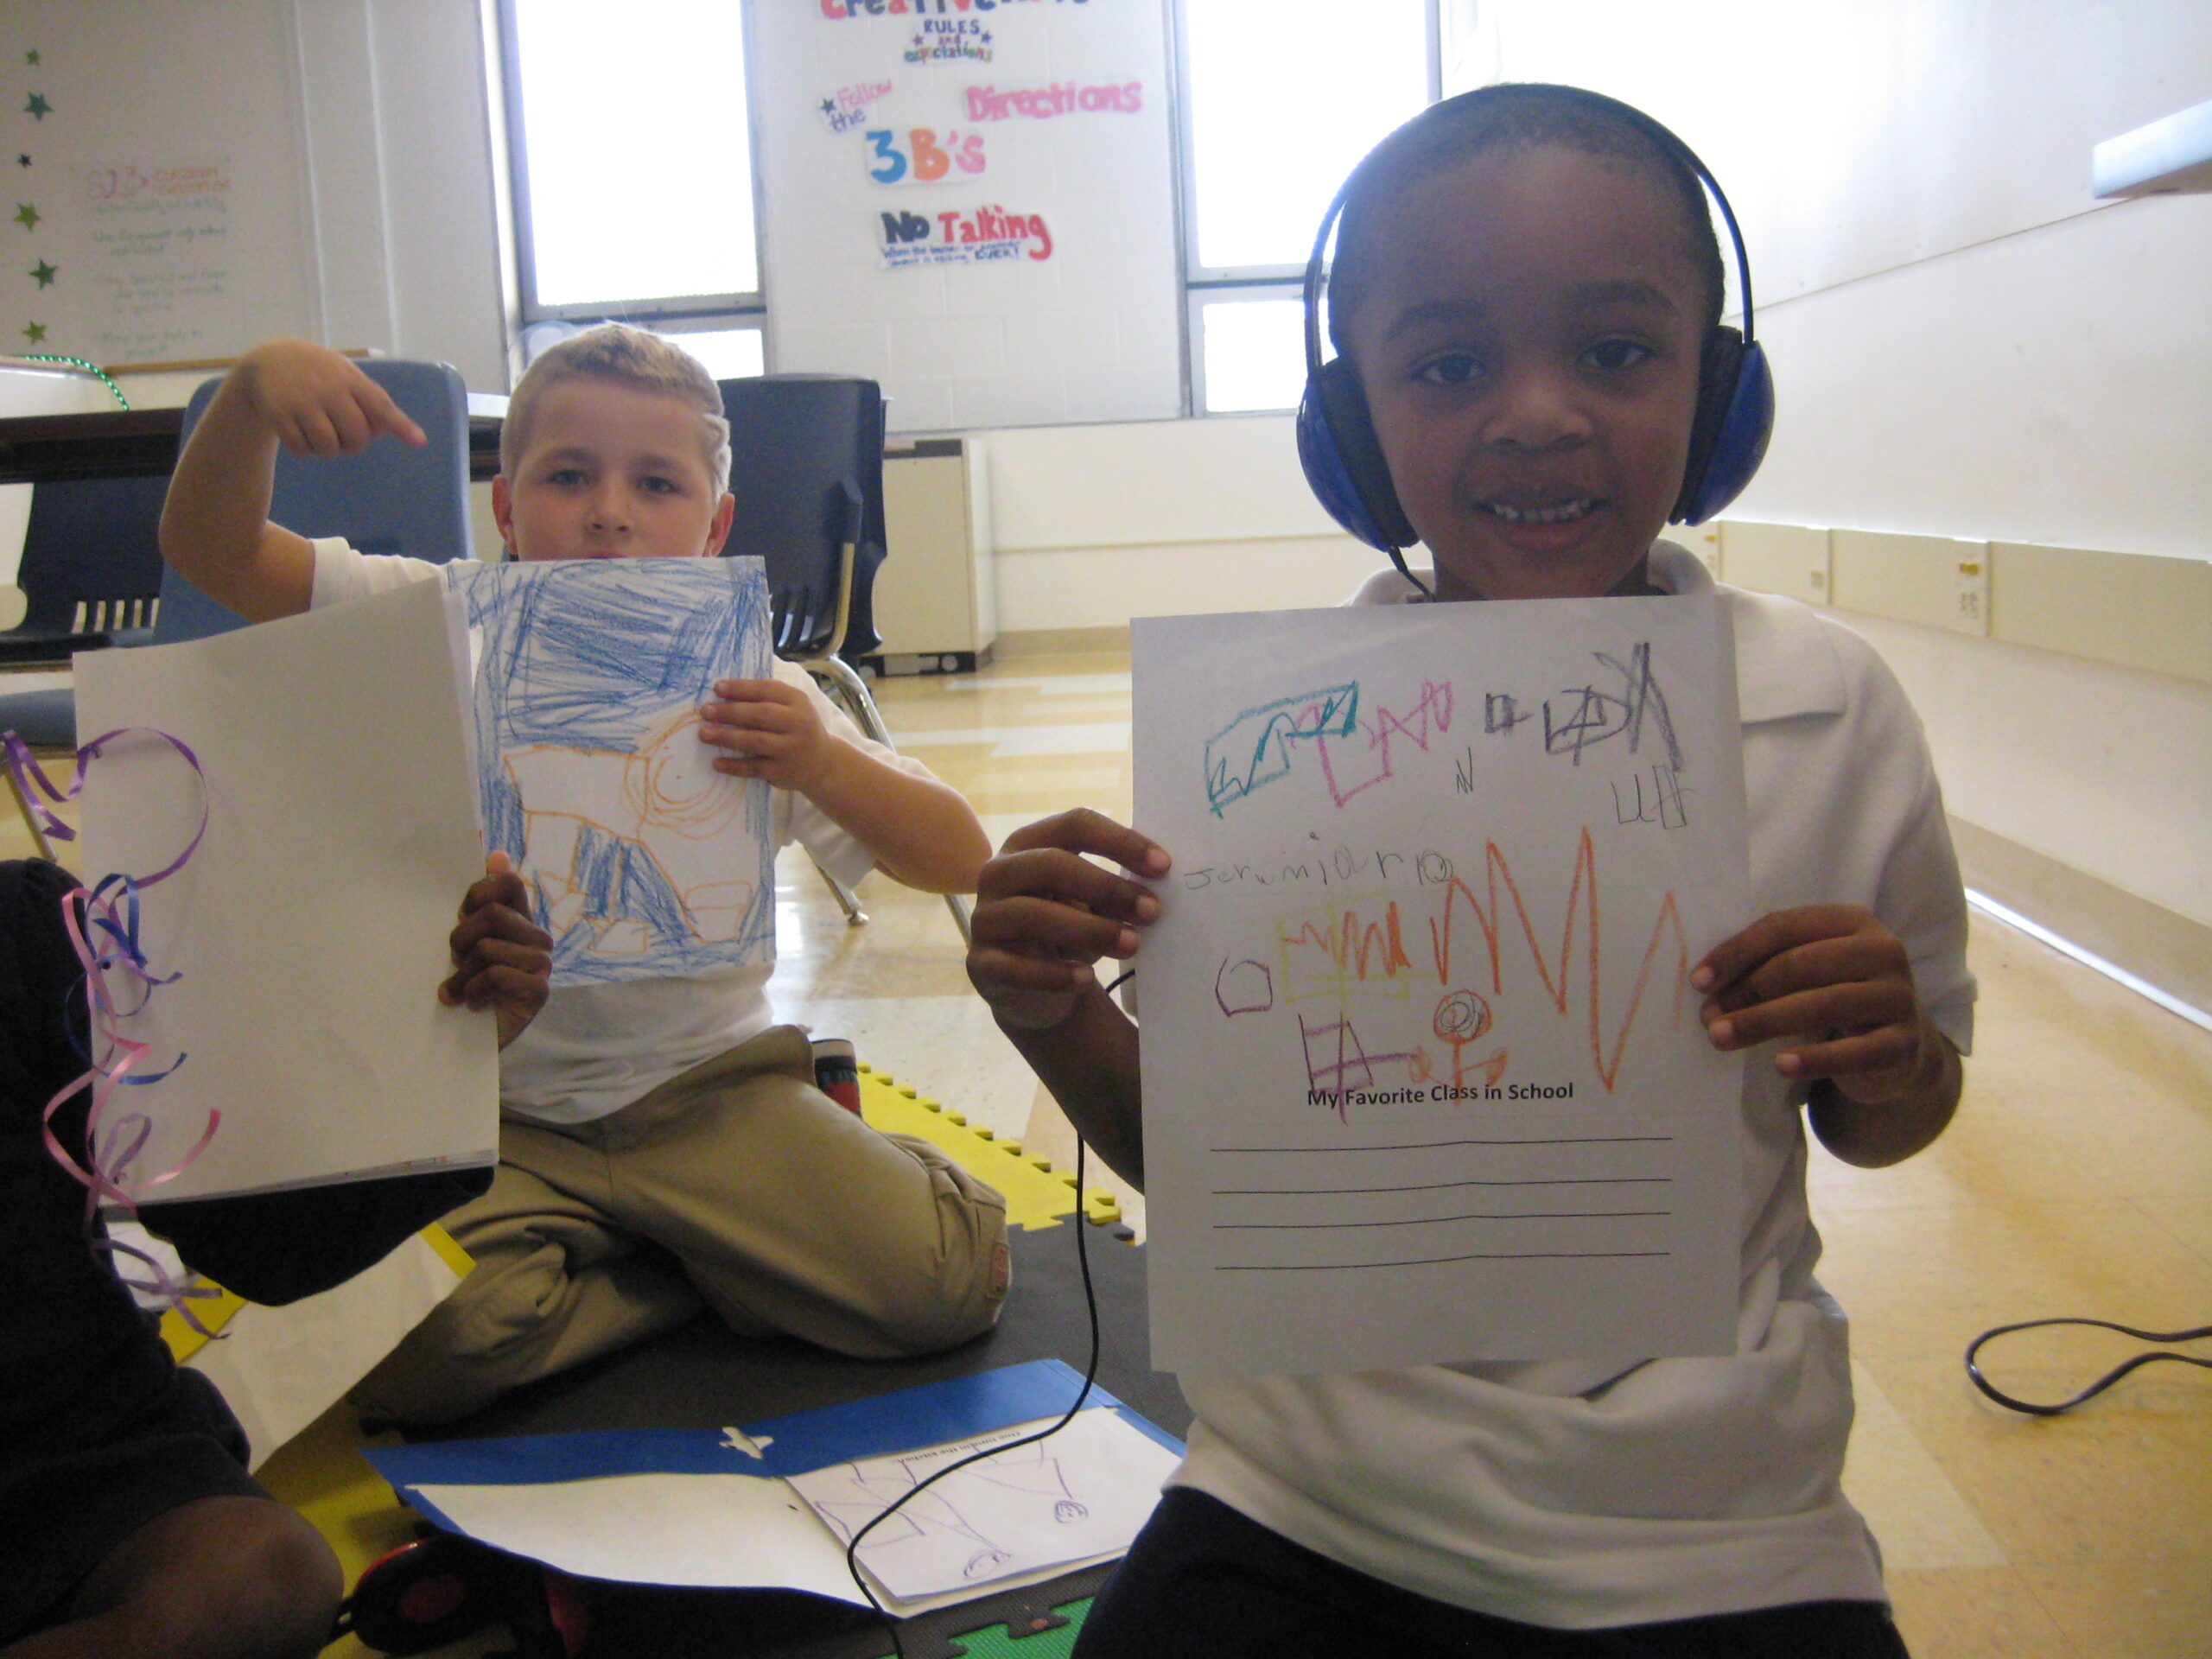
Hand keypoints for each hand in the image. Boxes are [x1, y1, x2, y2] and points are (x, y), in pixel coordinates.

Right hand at [234, 339, 426, 457]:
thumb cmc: (322, 374)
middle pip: (356, 437)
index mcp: (351, 379)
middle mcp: (328, 389)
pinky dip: (305, 450)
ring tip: (321, 433)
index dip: (400, 425)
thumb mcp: (348, 376)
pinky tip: (301, 434)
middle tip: (342, 434)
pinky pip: (301, 449)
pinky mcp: (278, 413)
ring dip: (328, 450)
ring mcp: (302, 401)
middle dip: (353, 444)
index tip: (419, 442)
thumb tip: (392, 432)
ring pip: (328, 447)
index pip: (380, 405)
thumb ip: (371, 402)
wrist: (270, 359)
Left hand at [440, 852, 552, 1049]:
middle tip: (457, 964)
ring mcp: (541, 964)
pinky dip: (472, 991)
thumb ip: (480, 898)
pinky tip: (472, 1003)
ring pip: (487, 946)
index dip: (476, 895)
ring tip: (462, 989)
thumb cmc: (464, 986)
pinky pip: (495, 973)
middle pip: (490, 913)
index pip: (507, 883)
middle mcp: (536, 937)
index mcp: (519, 920)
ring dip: (463, 972)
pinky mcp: (538, 991)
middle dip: (460, 940)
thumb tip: (495, 853)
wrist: (464, 1044)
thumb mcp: (465, 939)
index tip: (461, 917)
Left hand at [698, 677, 833, 787]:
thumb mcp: (792, 707)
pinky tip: (716, 763)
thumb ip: (766, 699)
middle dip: (730, 712)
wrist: (822, 763)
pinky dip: (734, 766)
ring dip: (727, 737)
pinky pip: (755, 768)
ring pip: (756, 741)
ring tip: (704, 734)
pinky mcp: (783, 772)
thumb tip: (723, 694)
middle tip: (706, 711)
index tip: (716, 688)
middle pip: (761, 715)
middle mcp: (798, 723)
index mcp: (798, 701)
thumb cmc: (797, 728)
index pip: (768, 690)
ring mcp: (792, 749)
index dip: (741, 688)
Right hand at [967, 810, 1167, 1031]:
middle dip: (1107, 886)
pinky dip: (1055, 974)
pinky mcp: (982, 963)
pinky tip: (1087, 979)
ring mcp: (986, 918)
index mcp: (1029, 844)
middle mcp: (999, 873)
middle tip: (1152, 911)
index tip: (1163, 866)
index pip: (1073, 825)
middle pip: (1050, 864)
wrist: (1031, 987)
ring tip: (1132, 945)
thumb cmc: (1067, 930)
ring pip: (1032, 915)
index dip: (1120, 841)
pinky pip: (1015, 967)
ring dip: (1090, 930)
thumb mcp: (1091, 905)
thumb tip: (1154, 891)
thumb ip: (1114, 892)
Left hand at [1691, 904, 1931, 1102]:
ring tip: (1722, 1038)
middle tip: (1708, 1017)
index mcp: (1853, 921)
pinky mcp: (1904, 1043)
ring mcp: (1898, 996)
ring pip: (1823, 1004)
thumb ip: (1770, 962)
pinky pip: (1855, 1052)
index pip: (1784, 926)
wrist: (1899, 1049)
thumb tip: (1706, 983)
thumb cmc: (1838, 998)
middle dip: (1746, 990)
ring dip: (1764, 1022)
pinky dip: (1815, 1059)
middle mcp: (1882, 951)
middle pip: (1799, 964)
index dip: (1737, 952)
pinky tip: (1780, 1065)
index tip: (1699, 981)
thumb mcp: (1812, 971)